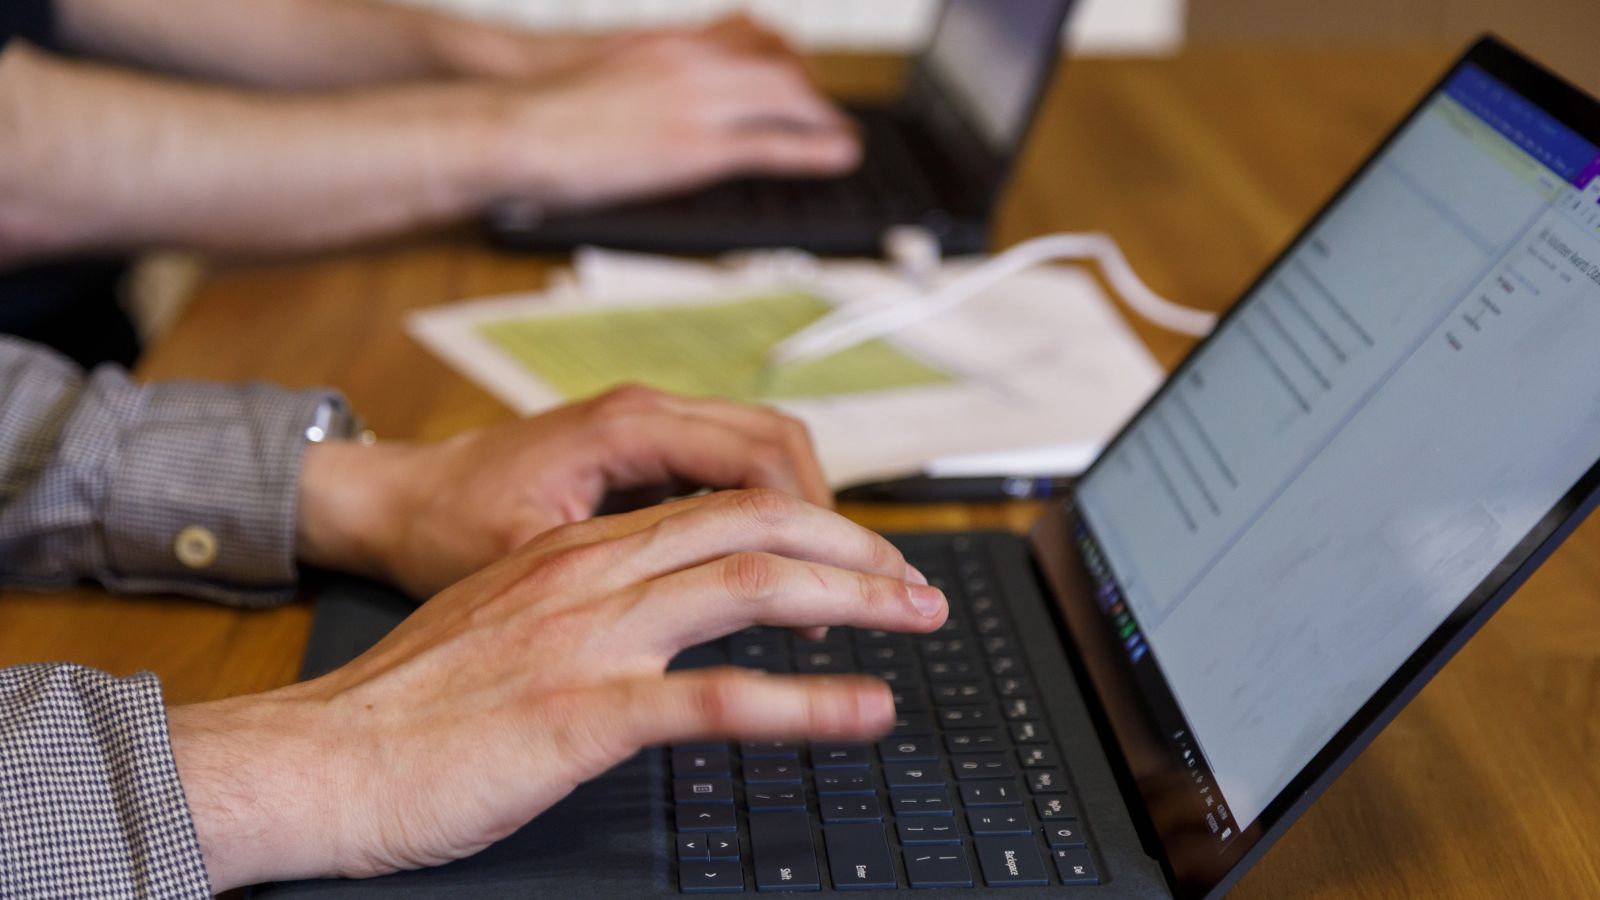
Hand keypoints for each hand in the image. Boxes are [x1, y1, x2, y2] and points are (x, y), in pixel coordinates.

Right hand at [169, 488, 946, 889]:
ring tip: (918, 617)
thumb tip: (643, 618)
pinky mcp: (582, 715)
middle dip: (852, 546)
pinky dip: (809, 704)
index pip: (715, 507)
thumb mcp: (497, 624)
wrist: (316, 757)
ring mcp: (590, 641)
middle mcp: (590, 576)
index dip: (803, 523)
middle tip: (916, 581)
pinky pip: (720, 699)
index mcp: (572, 552)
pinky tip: (865, 710)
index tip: (858, 555)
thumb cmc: (401, 708)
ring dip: (853, 597)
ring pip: (750, 586)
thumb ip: (572, 604)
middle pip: (752, 526)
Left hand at [296, 385, 832, 596]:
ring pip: (764, 453)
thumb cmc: (442, 527)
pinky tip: (776, 572)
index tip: (849, 586)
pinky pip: (728, 469)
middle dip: (835, 518)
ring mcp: (645, 427)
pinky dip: (765, 515)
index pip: (762, 461)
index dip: (817, 526)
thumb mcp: (527, 561)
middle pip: (783, 445)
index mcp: (625, 428)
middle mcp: (645, 412)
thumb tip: (698, 602)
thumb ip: (615, 570)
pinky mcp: (639, 451)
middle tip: (878, 586)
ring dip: (804, 515)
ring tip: (834, 588)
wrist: (390, 500)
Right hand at [475, 16, 859, 213]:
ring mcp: (698, 101)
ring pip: (787, 95)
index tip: (798, 72)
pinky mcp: (697, 146)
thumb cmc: (545, 109)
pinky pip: (774, 143)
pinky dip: (815, 149)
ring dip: (823, 115)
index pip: (747, 31)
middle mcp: (692, 61)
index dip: (784, 54)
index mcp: (669, 43)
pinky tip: (838, 155)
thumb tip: (655, 98)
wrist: (517, 123)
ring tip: (843, 136)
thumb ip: (645, 76)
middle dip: (811, 87)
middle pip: (777, 60)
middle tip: (827, 112)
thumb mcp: (606, 72)